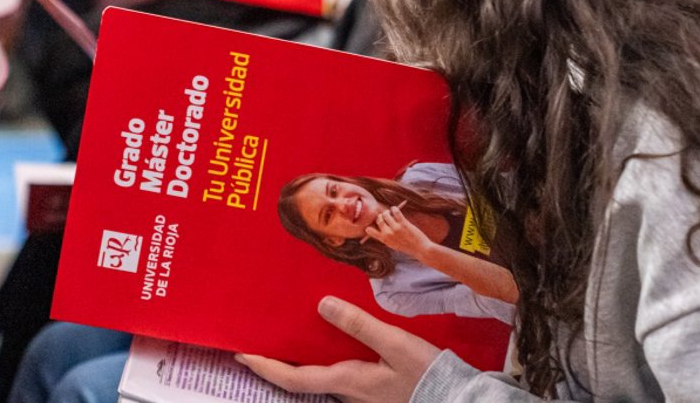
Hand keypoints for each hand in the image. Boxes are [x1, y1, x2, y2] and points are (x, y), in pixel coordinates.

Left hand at [236, 296, 439, 402]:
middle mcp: (348, 392)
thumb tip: (323, 305)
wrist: (458, 399)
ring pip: (318, 379)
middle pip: (301, 380)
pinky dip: (320, 362)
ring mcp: (360, 394)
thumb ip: (358, 325)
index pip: (294, 378)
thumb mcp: (394, 344)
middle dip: (275, 366)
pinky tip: (324, 345)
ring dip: (296, 364)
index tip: (242, 354)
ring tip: (282, 341)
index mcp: (347, 381)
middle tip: (255, 346)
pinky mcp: (373, 390)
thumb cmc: (427, 374)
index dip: (265, 367)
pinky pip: (336, 375)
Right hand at [363, 205, 431, 258]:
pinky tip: (395, 210)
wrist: (420, 249)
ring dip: (388, 212)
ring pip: (386, 214)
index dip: (371, 224)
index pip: (369, 230)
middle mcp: (388, 234)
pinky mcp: (403, 224)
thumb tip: (379, 223)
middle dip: (382, 216)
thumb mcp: (393, 244)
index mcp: (384, 240)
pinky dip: (394, 209)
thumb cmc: (407, 246)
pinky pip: (395, 211)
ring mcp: (395, 228)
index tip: (376, 223)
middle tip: (387, 215)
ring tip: (392, 212)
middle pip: (379, 219)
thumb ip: (386, 236)